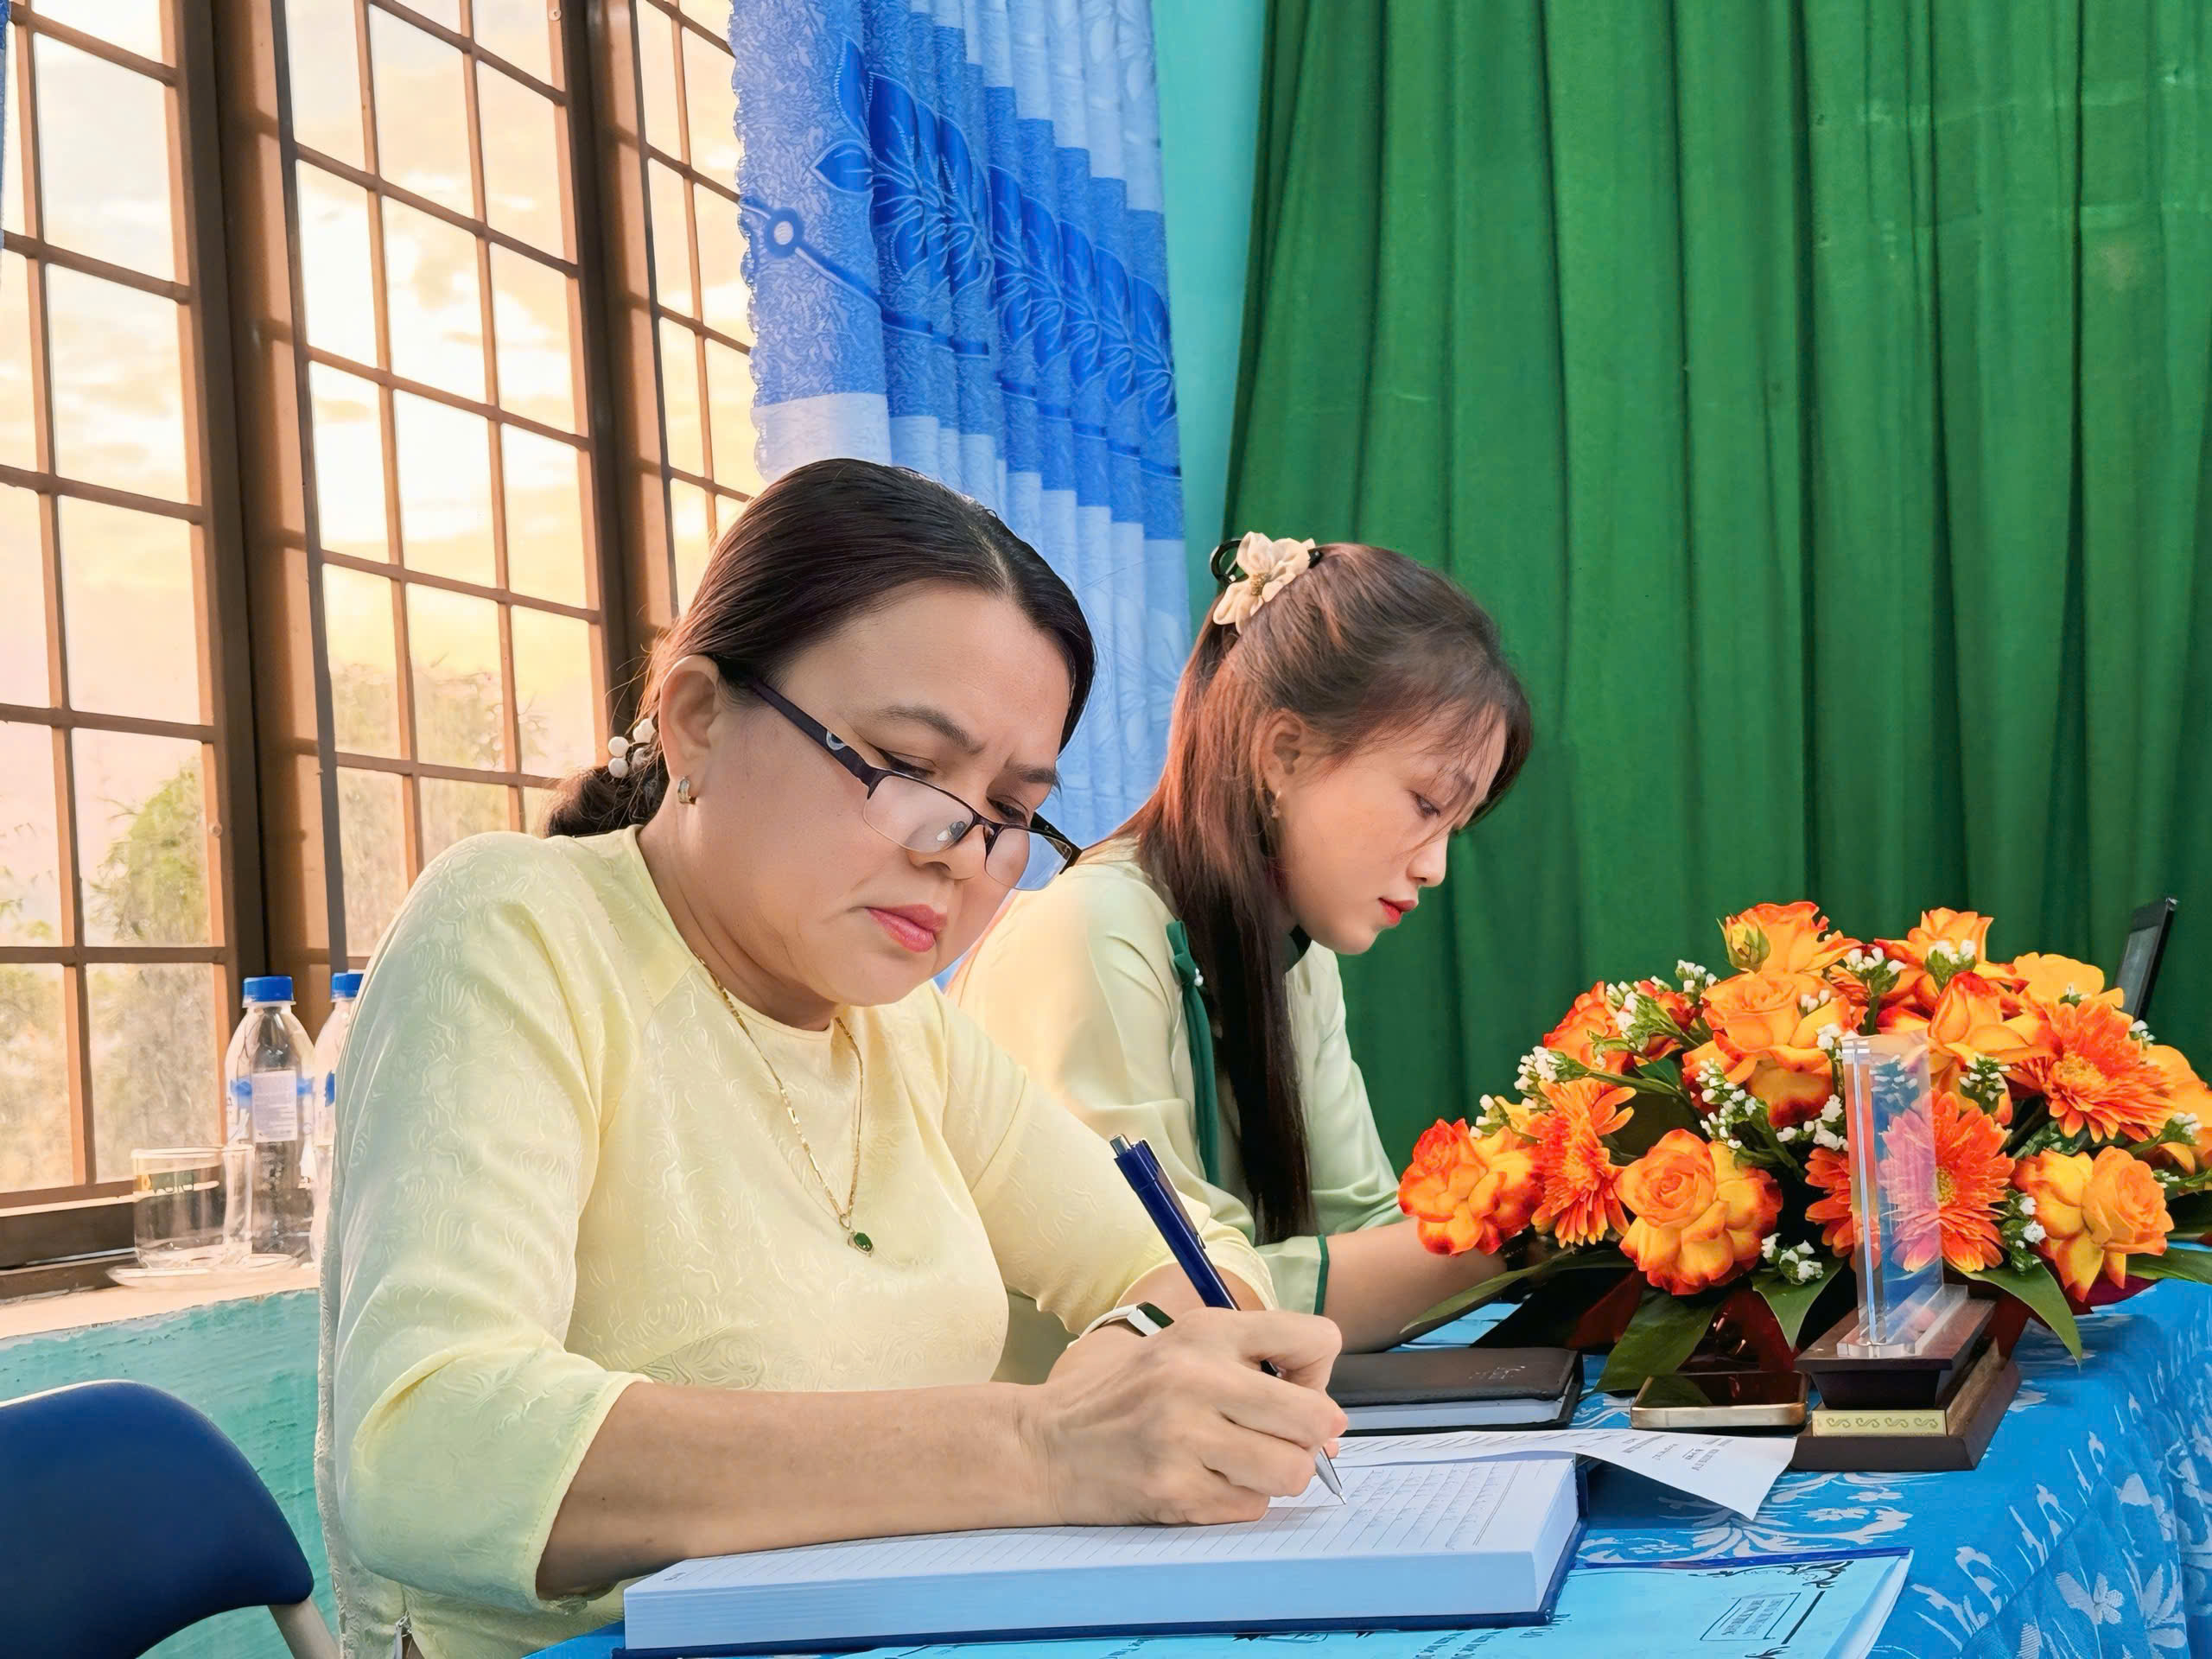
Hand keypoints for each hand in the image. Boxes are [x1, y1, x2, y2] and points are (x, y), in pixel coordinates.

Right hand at [1016, 1307, 1344, 1526]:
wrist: (1046, 1444)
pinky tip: (1204, 1482)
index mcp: (1207, 1331)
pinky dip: (1239, 1501)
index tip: (1291, 1389)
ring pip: (1292, 1471)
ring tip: (1241, 1464)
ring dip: (1278, 1476)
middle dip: (1311, 1439)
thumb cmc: (1127, 1397)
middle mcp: (1198, 1378)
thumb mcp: (1185, 1349)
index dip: (1318, 1375)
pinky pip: (1251, 1507)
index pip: (1318, 1340)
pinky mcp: (1175, 1491)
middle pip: (1318, 1418)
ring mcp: (1185, 1438)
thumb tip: (1332, 1435)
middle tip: (1279, 1440)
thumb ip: (1258, 1370)